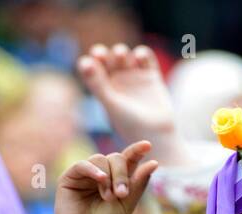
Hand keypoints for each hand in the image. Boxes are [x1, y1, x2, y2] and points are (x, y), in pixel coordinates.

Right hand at [32, 141, 157, 213]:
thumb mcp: (127, 205)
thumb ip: (138, 183)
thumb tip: (153, 162)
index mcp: (117, 179)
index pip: (128, 159)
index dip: (136, 151)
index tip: (147, 146)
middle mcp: (102, 174)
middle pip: (116, 158)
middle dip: (122, 173)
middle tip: (122, 194)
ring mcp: (85, 175)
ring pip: (101, 159)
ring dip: (109, 178)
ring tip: (109, 198)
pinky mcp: (69, 178)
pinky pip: (82, 165)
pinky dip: (93, 170)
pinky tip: (101, 179)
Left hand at [78, 44, 192, 166]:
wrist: (155, 134)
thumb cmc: (129, 124)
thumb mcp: (111, 104)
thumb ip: (97, 84)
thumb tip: (85, 62)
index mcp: (104, 91)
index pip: (94, 69)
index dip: (91, 61)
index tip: (92, 59)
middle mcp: (118, 83)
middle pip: (109, 59)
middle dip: (106, 54)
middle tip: (103, 55)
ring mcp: (134, 79)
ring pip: (126, 56)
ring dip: (121, 52)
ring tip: (121, 56)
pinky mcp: (151, 77)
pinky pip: (145, 58)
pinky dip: (142, 53)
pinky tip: (139, 57)